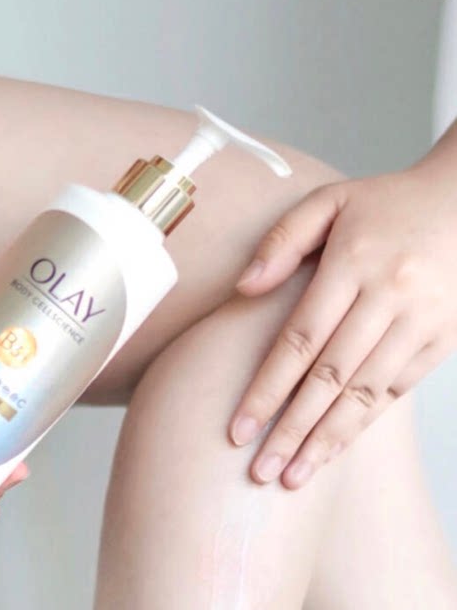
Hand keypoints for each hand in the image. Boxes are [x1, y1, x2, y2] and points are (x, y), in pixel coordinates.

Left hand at [225, 163, 456, 488]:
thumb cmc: (386, 204)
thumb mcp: (329, 201)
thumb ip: (283, 240)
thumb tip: (244, 288)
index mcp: (353, 261)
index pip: (301, 339)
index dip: (268, 388)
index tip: (239, 426)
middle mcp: (389, 296)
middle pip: (331, 377)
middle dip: (292, 428)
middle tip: (258, 471)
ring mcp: (421, 322)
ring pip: (367, 394)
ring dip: (328, 439)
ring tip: (293, 474)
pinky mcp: (442, 340)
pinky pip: (397, 390)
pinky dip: (365, 422)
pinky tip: (336, 446)